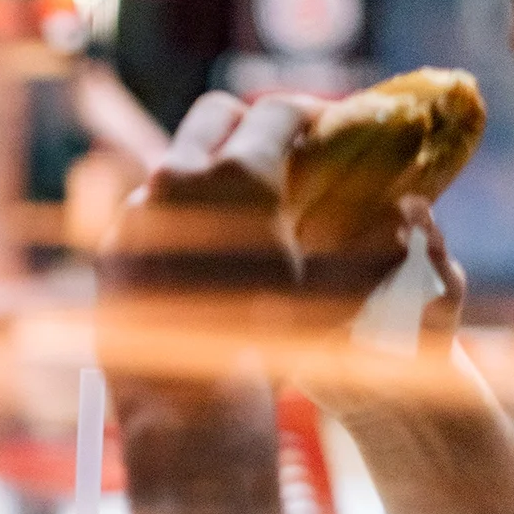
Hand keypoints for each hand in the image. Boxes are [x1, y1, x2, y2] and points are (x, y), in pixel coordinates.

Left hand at [101, 91, 413, 378]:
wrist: (189, 403)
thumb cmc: (273, 344)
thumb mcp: (327, 284)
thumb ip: (361, 239)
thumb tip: (402, 215)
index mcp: (239, 173)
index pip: (276, 110)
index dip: (307, 113)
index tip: (324, 125)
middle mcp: (178, 177)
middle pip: (216, 114)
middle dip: (252, 122)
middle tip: (280, 147)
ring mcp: (136, 209)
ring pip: (177, 164)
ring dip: (210, 170)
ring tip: (241, 203)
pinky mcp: (110, 243)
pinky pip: (148, 213)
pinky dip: (177, 216)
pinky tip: (199, 249)